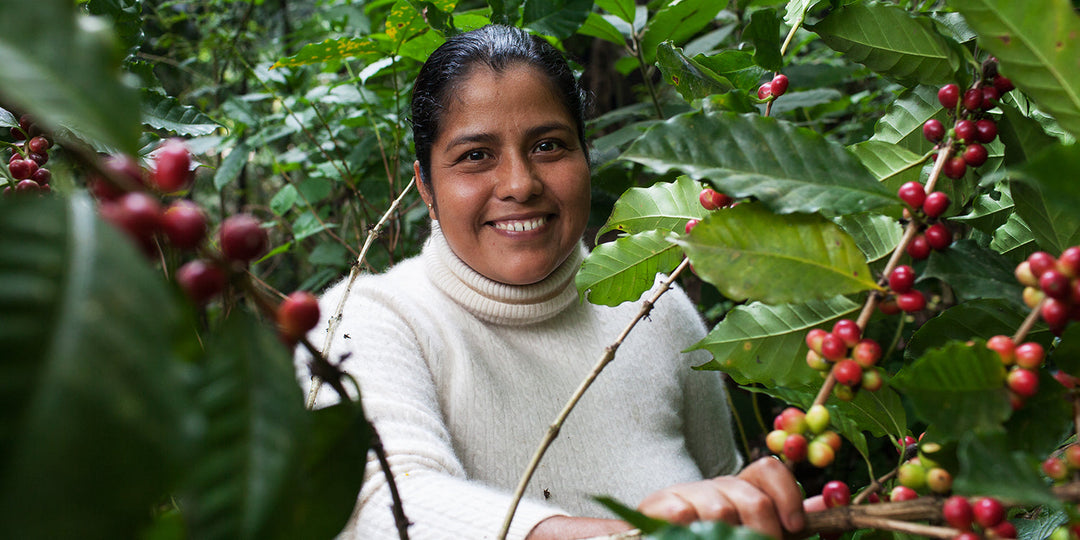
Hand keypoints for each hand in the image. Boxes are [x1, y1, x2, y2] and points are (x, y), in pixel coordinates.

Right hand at [637, 457, 809, 538]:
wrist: (660, 538)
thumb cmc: (716, 539)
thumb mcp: (754, 531)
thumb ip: (788, 521)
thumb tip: (829, 505)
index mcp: (743, 489)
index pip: (769, 469)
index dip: (788, 495)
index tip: (794, 528)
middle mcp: (717, 486)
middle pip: (752, 498)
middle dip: (763, 532)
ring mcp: (687, 494)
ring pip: (721, 510)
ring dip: (726, 537)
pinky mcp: (658, 504)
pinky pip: (682, 513)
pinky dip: (691, 529)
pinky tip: (692, 536)